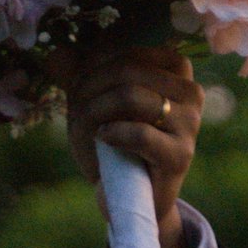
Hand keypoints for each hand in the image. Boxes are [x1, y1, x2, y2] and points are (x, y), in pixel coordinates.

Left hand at [64, 45, 202, 247]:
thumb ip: (78, 76)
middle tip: (76, 109)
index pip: (130, 51)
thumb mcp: (96, 104)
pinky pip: (139, 132)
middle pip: (128, 70)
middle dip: (90, 86)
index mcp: (177, 71)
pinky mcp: (180, 155)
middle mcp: (191, 92)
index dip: (95, 65)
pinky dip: (112, 133)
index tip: (80, 86)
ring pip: (131, 97)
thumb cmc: (116, 145)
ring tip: (86, 126)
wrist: (132, 197)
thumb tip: (55, 53)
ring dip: (95, 110)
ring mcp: (190, 124)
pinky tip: (102, 138)